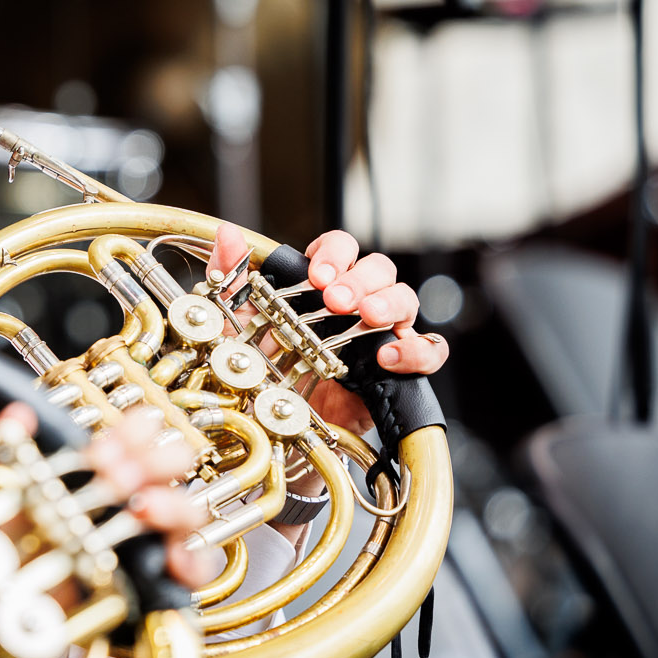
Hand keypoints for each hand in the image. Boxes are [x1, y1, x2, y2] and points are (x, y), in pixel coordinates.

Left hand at [0, 404, 216, 587]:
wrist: (11, 605)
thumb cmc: (10, 539)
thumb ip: (3, 450)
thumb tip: (16, 417)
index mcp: (103, 469)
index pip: (137, 436)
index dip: (133, 432)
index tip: (113, 442)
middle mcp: (131, 500)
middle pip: (169, 468)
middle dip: (154, 462)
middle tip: (122, 472)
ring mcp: (149, 540)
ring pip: (184, 513)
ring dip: (170, 505)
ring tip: (146, 507)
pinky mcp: (158, 583)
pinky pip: (190, 570)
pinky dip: (189, 563)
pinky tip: (173, 560)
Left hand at [209, 226, 447, 433]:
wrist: (279, 423)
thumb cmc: (262, 368)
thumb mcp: (235, 323)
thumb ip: (230, 277)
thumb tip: (228, 234)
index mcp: (322, 284)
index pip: (341, 248)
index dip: (334, 252)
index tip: (316, 273)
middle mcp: (356, 304)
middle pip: (378, 268)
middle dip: (359, 278)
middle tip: (335, 299)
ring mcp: (380, 334)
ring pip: (406, 299)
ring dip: (389, 302)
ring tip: (366, 315)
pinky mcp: (398, 370)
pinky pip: (429, 350)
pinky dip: (417, 349)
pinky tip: (388, 354)